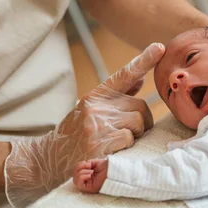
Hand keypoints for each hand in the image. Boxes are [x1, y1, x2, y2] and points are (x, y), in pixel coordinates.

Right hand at [4, 43, 165, 207]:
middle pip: (141, 106)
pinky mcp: (100, 143)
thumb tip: (139, 78)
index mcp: (96, 95)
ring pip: (139, 123)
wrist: (46, 161)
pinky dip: (126, 147)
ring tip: (115, 143)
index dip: (144, 60)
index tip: (160, 46)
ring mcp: (98, 124)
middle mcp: (96, 106)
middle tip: (124, 133)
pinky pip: (130, 139)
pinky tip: (110, 152)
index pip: (124, 74)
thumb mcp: (90, 109)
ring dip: (134, 135)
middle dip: (140, 122)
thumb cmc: (74, 135)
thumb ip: (116, 96)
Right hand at [73, 159, 108, 192]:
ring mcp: (87, 185)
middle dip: (79, 168)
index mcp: (87, 174)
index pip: (77, 171)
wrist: (114, 170)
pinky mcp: (88, 188)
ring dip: (81, 172)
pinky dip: (82, 177)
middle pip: (75, 176)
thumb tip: (83, 165)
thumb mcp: (95, 162)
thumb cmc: (107, 167)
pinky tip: (89, 175)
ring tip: (91, 171)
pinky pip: (79, 184)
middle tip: (89, 165)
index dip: (79, 166)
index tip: (87, 162)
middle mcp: (86, 180)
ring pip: (75, 180)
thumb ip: (87, 163)